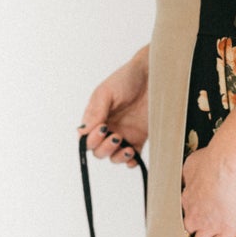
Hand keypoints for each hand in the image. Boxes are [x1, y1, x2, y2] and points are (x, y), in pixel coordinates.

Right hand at [79, 46, 148, 166]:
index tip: (103, 129)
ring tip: (127, 148)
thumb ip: (96, 112)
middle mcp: (108, 128)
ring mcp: (124, 134)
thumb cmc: (127, 78)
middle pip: (99, 151)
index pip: (86, 138)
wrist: (152, 75)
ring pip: (114, 156)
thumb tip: (83, 131)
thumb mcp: (106, 92)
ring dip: (118, 157)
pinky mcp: (139, 138)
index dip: (91, 140)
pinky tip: (134, 157)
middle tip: (116, 136)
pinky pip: (133, 157)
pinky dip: (132, 162)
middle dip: (104, 148)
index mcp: (96, 118)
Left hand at [180, 140, 235, 236]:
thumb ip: (188, 175)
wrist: (225, 163)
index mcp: (186, 200)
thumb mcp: (190, 165)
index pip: (181, 216)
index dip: (184, 222)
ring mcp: (209, 225)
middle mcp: (194, 215)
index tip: (186, 225)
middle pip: (185, 235)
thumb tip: (186, 176)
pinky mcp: (225, 229)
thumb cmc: (210, 159)